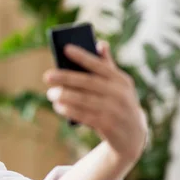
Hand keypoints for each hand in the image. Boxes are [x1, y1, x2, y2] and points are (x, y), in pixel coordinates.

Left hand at [42, 41, 147, 162]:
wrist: (132, 135)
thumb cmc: (119, 104)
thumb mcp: (119, 86)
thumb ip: (108, 67)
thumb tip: (100, 44)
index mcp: (121, 80)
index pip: (100, 65)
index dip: (83, 56)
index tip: (66, 49)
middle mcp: (120, 94)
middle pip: (88, 83)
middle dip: (66, 78)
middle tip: (47, 76)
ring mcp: (114, 110)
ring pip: (84, 100)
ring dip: (65, 96)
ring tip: (50, 94)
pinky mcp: (108, 126)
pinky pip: (84, 116)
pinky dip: (70, 110)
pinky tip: (58, 106)